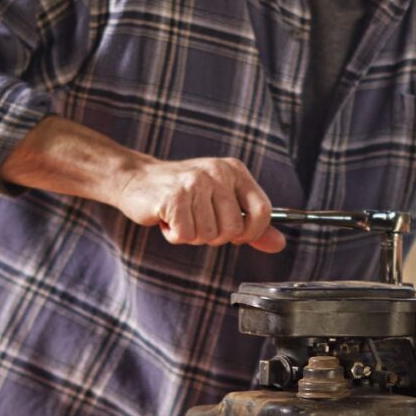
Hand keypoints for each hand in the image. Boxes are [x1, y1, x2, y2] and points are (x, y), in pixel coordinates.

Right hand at [115, 156, 285, 250]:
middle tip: (196, 220)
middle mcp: (217, 172)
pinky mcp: (173, 197)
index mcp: (234, 170)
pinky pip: (185, 235)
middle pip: (234, 230)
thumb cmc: (182, 193)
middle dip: (213, 235)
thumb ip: (251, 224)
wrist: (136, 179)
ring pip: (208, 235)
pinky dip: (174, 235)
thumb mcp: (221, 202)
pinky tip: (167, 219)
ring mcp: (195, 183)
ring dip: (191, 234)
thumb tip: (278, 244)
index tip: (234, 235)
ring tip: (180, 216)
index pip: (263, 211)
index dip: (251, 232)